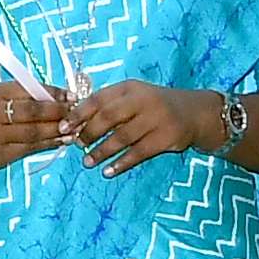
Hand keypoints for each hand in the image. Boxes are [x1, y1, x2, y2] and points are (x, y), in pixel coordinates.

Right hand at [0, 81, 67, 163]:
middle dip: (58, 112)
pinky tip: (61, 141)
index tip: (71, 95)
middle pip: (32, 113)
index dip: (52, 94)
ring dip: (57, 131)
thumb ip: (24, 94)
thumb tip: (59, 96)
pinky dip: (48, 144)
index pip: (28, 92)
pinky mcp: (0, 156)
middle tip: (76, 112)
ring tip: (74, 129)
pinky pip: (29, 149)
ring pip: (33, 134)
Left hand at [58, 82, 214, 168]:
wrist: (195, 113)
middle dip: (89, 132)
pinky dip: (121, 163)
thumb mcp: (134, 97)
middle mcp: (143, 100)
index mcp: (129, 88)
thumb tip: (75, 123)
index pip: (98, 98)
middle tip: (76, 145)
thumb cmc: (155, 106)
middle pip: (109, 116)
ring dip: (102, 151)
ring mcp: (156, 118)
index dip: (78, 113)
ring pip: (122, 137)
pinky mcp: (167, 137)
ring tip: (88, 161)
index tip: (63, 127)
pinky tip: (108, 171)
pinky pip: (139, 153)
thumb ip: (109, 105)